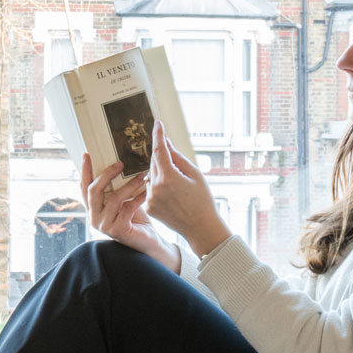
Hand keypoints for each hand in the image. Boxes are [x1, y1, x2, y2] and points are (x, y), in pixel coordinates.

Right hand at [85, 153, 181, 271]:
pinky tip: (146, 191)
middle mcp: (94, 217)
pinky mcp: (117, 231)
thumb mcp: (123, 200)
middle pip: (94, 190)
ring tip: (142, 176)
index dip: (84, 171)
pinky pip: (127, 209)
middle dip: (107, 174)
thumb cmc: (136, 218)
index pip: (84, 187)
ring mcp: (103, 225)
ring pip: (113, 199)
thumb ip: (115, 188)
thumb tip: (119, 163)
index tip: (87, 154)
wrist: (149, 241)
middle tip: (121, 163)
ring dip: (129, 185)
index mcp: (93, 208)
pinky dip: (138, 198)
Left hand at [143, 123, 228, 260]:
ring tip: (178, 186)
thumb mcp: (195, 174)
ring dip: (161, 173)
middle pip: (154, 162)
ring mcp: (150, 199)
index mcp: (169, 178)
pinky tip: (173, 195)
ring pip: (151, 176)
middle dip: (163, 158)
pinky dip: (158, 186)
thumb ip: (178, 157)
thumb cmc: (203, 200)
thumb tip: (166, 143)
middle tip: (177, 165)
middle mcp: (156, 188)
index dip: (158, 136)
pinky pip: (150, 189)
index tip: (157, 124)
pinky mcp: (149, 207)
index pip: (160, 150)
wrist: (201, 228)